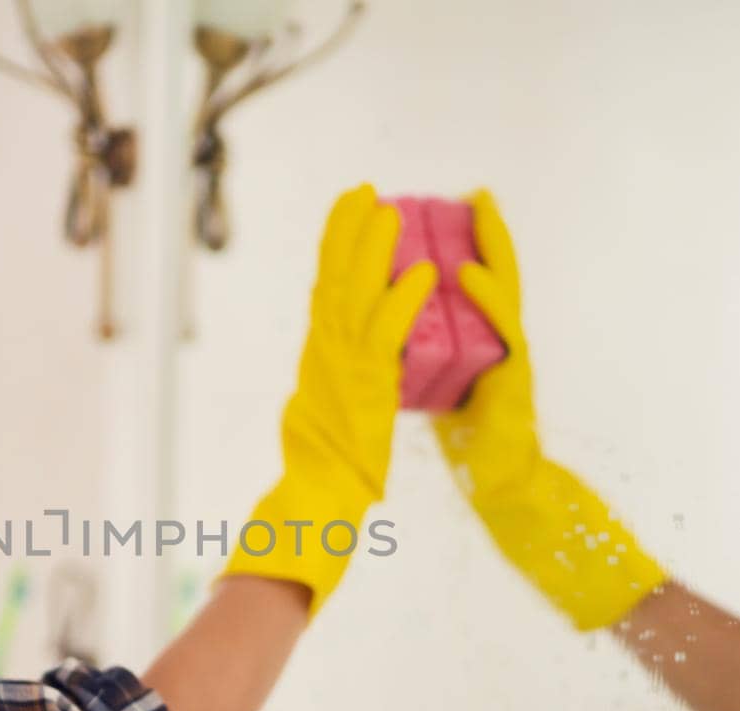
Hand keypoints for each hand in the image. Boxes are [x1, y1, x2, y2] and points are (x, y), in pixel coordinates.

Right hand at [221, 183, 436, 616]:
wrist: (320, 491)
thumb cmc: (321, 460)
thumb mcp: (320, 404)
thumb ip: (328, 375)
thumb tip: (325, 359)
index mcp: (318, 351)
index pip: (326, 284)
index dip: (335, 243)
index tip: (347, 208)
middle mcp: (324, 348)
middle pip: (333, 274)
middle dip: (347, 228)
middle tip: (364, 190)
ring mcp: (342, 363)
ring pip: (357, 292)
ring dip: (374, 249)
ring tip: (391, 211)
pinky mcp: (367, 382)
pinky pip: (389, 331)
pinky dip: (404, 298)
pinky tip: (422, 272)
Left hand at [433, 190, 663, 630]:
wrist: (498, 482)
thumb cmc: (471, 433)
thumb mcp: (442, 378)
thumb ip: (429, 347)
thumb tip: (394, 320)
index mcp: (480, 334)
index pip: (472, 279)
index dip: (464, 242)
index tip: (450, 203)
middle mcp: (500, 336)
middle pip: (496, 271)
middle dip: (487, 230)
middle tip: (474, 192)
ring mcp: (511, 352)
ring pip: (505, 290)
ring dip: (493, 249)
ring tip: (477, 212)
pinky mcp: (514, 374)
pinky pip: (501, 329)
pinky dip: (488, 299)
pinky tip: (468, 273)